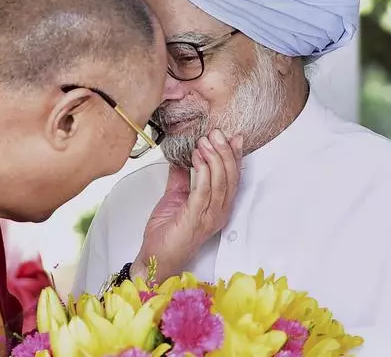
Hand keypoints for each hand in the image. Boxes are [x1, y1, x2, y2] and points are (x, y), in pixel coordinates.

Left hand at [132, 130, 242, 281]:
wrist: (155, 256)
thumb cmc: (168, 232)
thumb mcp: (176, 196)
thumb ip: (182, 177)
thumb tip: (181, 154)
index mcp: (219, 206)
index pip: (233, 177)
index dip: (234, 156)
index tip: (232, 136)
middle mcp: (219, 212)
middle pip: (230, 177)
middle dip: (225, 152)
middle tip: (215, 134)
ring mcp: (209, 217)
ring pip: (220, 183)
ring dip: (214, 158)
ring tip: (204, 142)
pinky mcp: (195, 219)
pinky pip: (204, 192)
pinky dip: (202, 172)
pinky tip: (197, 158)